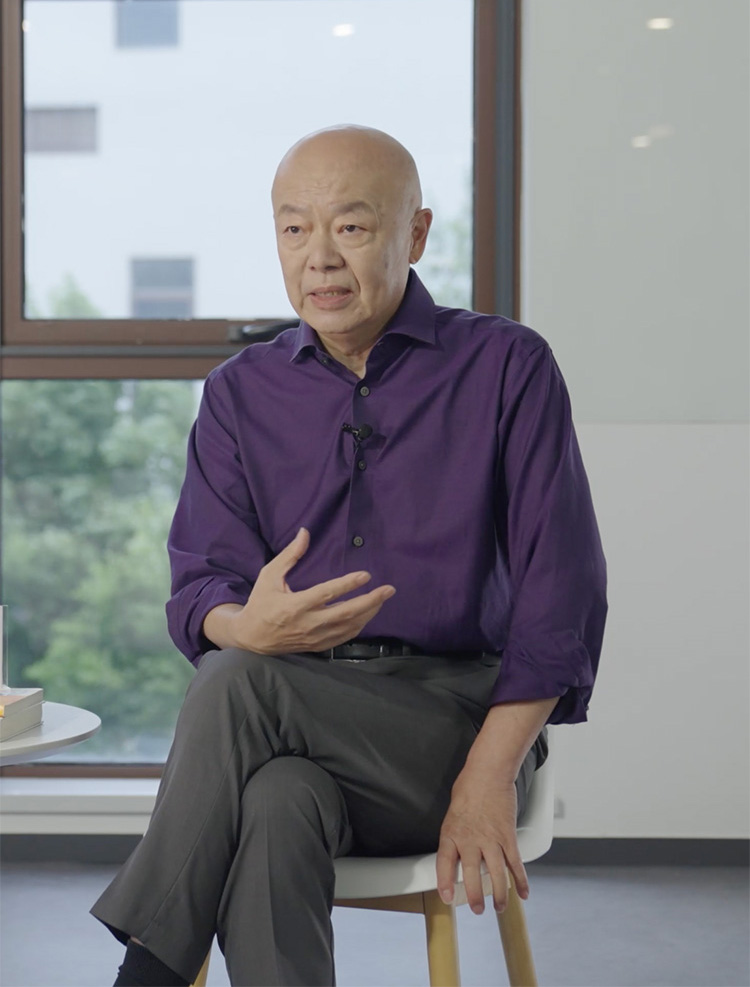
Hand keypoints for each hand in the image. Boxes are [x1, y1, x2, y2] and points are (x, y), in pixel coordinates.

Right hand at [213, 527, 395, 653]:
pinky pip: (343, 638)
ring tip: (382, 599)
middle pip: (345, 613)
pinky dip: (358, 627)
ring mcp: (313, 637)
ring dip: (368, 614)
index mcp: (294, 605)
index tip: (366, 575)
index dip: (348, 584)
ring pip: (348, 627)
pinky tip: (367, 616)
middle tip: (388, 590)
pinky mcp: (317, 646)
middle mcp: (307, 623)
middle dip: (370, 601)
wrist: (251, 638)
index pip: (327, 594)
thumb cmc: (260, 603)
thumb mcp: (269, 575)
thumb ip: (290, 555)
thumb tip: (305, 532)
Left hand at [436, 766, 526, 914]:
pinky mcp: (507, 836)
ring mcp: (490, 839)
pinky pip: (515, 863)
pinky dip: (521, 879)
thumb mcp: (453, 812)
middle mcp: (469, 840)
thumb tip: (457, 848)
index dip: (445, 883)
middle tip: (477, 909)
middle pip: (470, 876)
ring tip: (499, 907)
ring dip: (499, 894)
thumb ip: (455, 833)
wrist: (488, 772)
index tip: (447, 898)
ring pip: (495, 875)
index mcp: (451, 833)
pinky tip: (523, 892)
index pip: (444, 864)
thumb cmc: (469, 787)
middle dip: (474, 897)